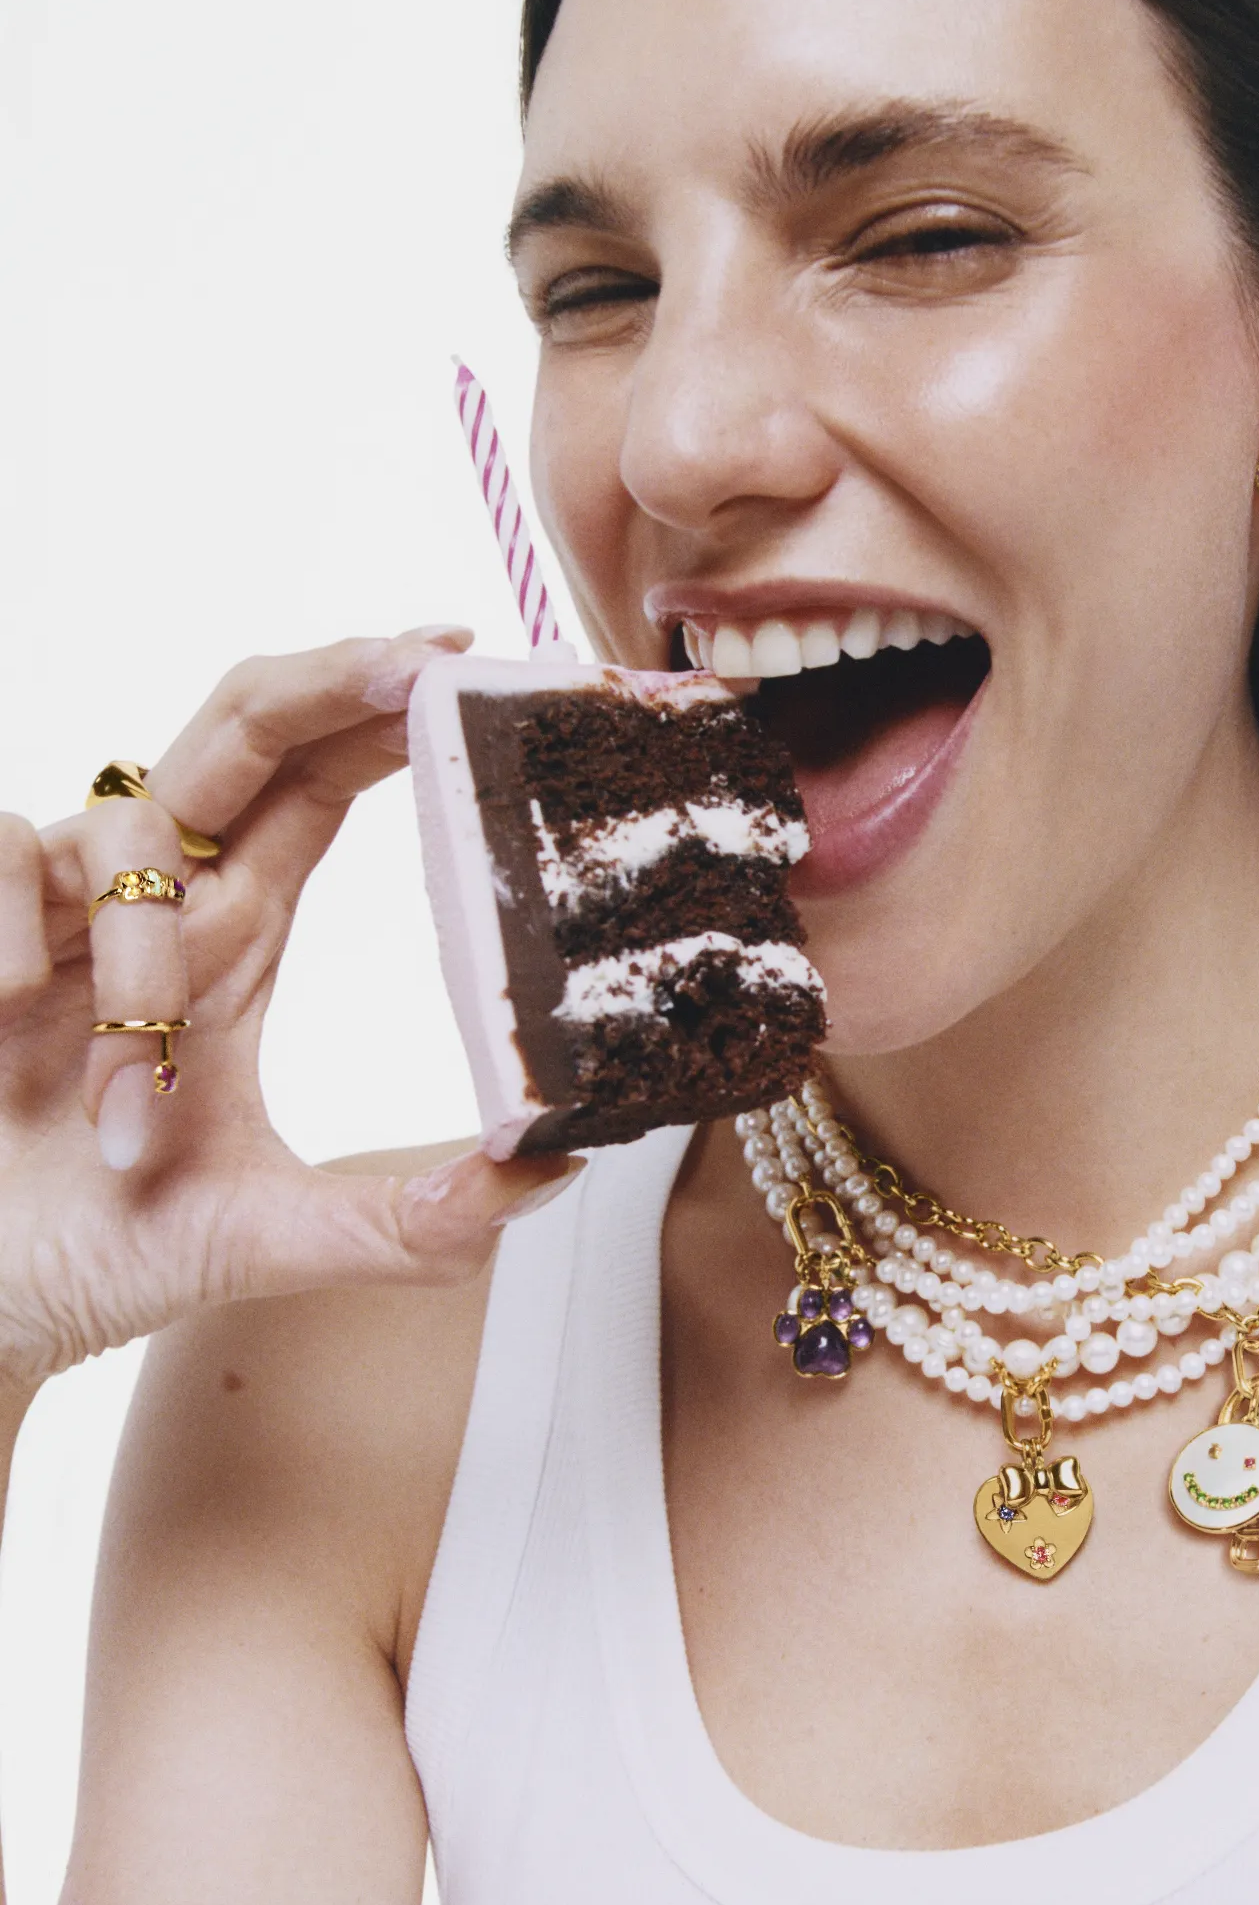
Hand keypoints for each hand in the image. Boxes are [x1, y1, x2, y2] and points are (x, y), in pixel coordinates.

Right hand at [0, 628, 573, 1388]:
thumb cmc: (107, 1247)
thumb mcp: (284, 1235)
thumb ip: (423, 1219)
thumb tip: (556, 1170)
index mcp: (235, 927)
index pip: (325, 777)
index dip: (387, 710)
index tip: (465, 656)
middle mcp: (156, 891)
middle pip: (247, 721)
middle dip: (329, 677)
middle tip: (415, 664)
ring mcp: (56, 901)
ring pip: (128, 831)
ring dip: (141, 967)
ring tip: (122, 1112)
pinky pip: (5, 848)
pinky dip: (19, 919)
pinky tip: (10, 1006)